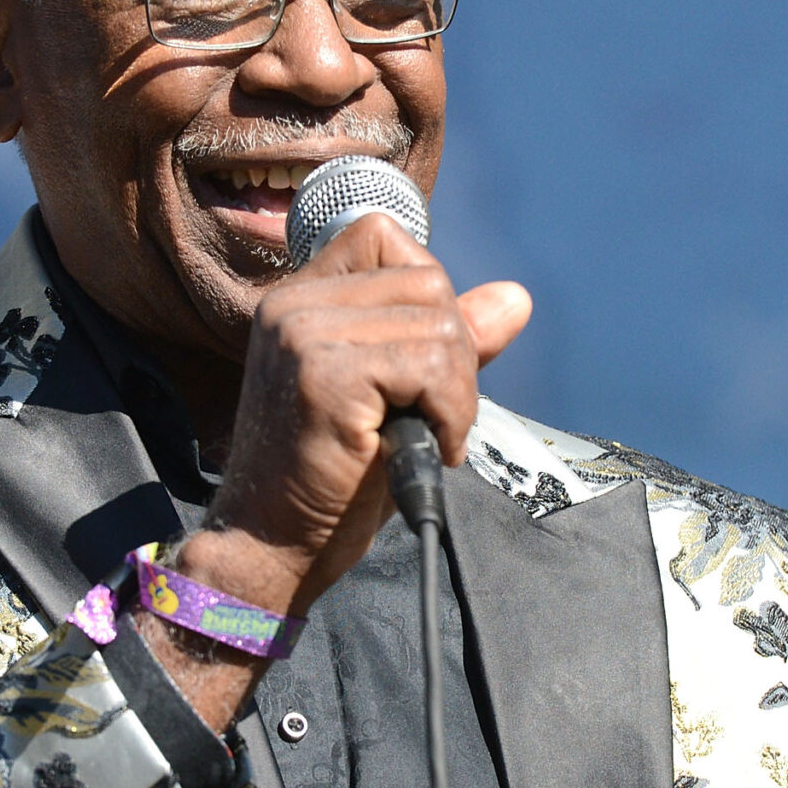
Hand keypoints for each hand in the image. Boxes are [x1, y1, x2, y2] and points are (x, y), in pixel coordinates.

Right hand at [137, 214, 529, 728]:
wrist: (271, 549)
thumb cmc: (330, 482)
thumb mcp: (398, 397)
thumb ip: (448, 342)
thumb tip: (516, 298)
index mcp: (298, 299)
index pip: (384, 238)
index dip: (426, 295)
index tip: (417, 367)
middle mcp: (292, 304)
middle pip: (427, 282)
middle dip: (454, 353)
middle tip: (432, 417)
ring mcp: (303, 334)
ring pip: (439, 324)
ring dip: (456, 392)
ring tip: (425, 438)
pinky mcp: (324, 373)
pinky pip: (430, 364)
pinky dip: (449, 412)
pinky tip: (426, 448)